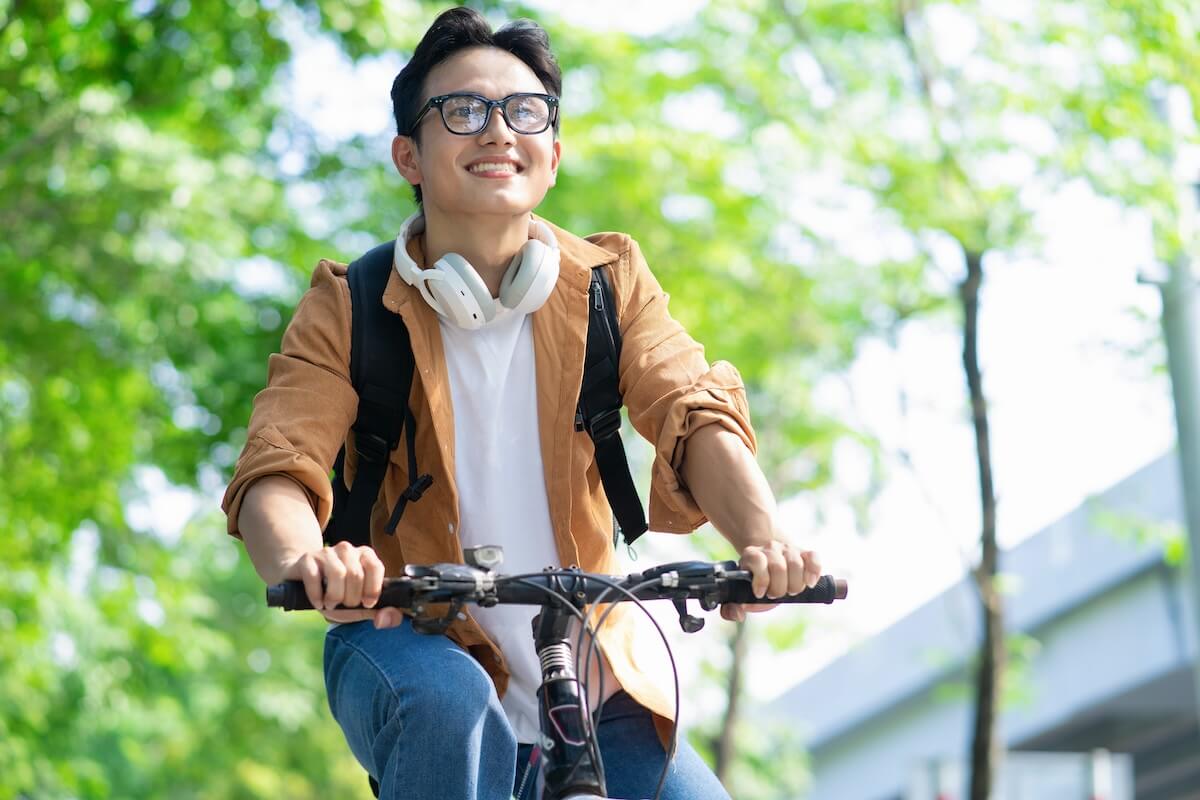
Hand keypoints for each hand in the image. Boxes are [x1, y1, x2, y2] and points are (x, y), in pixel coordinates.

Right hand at [281, 541, 403, 628]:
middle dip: (351, 599)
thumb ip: (379, 612)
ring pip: (338, 573)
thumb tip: (388, 618)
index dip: (373, 589)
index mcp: (365, 556)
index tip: (366, 603)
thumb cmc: (335, 593)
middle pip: (356, 574)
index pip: (375, 567)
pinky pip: (314, 577)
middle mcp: (347, 550)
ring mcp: (326, 552)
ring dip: (335, 597)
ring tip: (331, 604)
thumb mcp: (358, 605)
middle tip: (344, 605)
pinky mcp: (307, 559)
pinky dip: (317, 595)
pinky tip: (318, 603)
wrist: (302, 581)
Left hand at [720, 539, 820, 622]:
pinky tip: (809, 583)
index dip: (761, 580)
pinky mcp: (805, 553)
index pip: (757, 560)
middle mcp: (770, 548)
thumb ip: (733, 606)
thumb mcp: (742, 593)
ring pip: (796, 563)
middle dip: (779, 588)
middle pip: (778, 566)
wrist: (770, 567)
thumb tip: (738, 613)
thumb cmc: (756, 584)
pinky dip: (813, 571)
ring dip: (794, 584)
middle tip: (776, 595)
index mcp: (752, 555)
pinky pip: (813, 558)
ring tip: (790, 591)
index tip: (760, 593)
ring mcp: (788, 549)